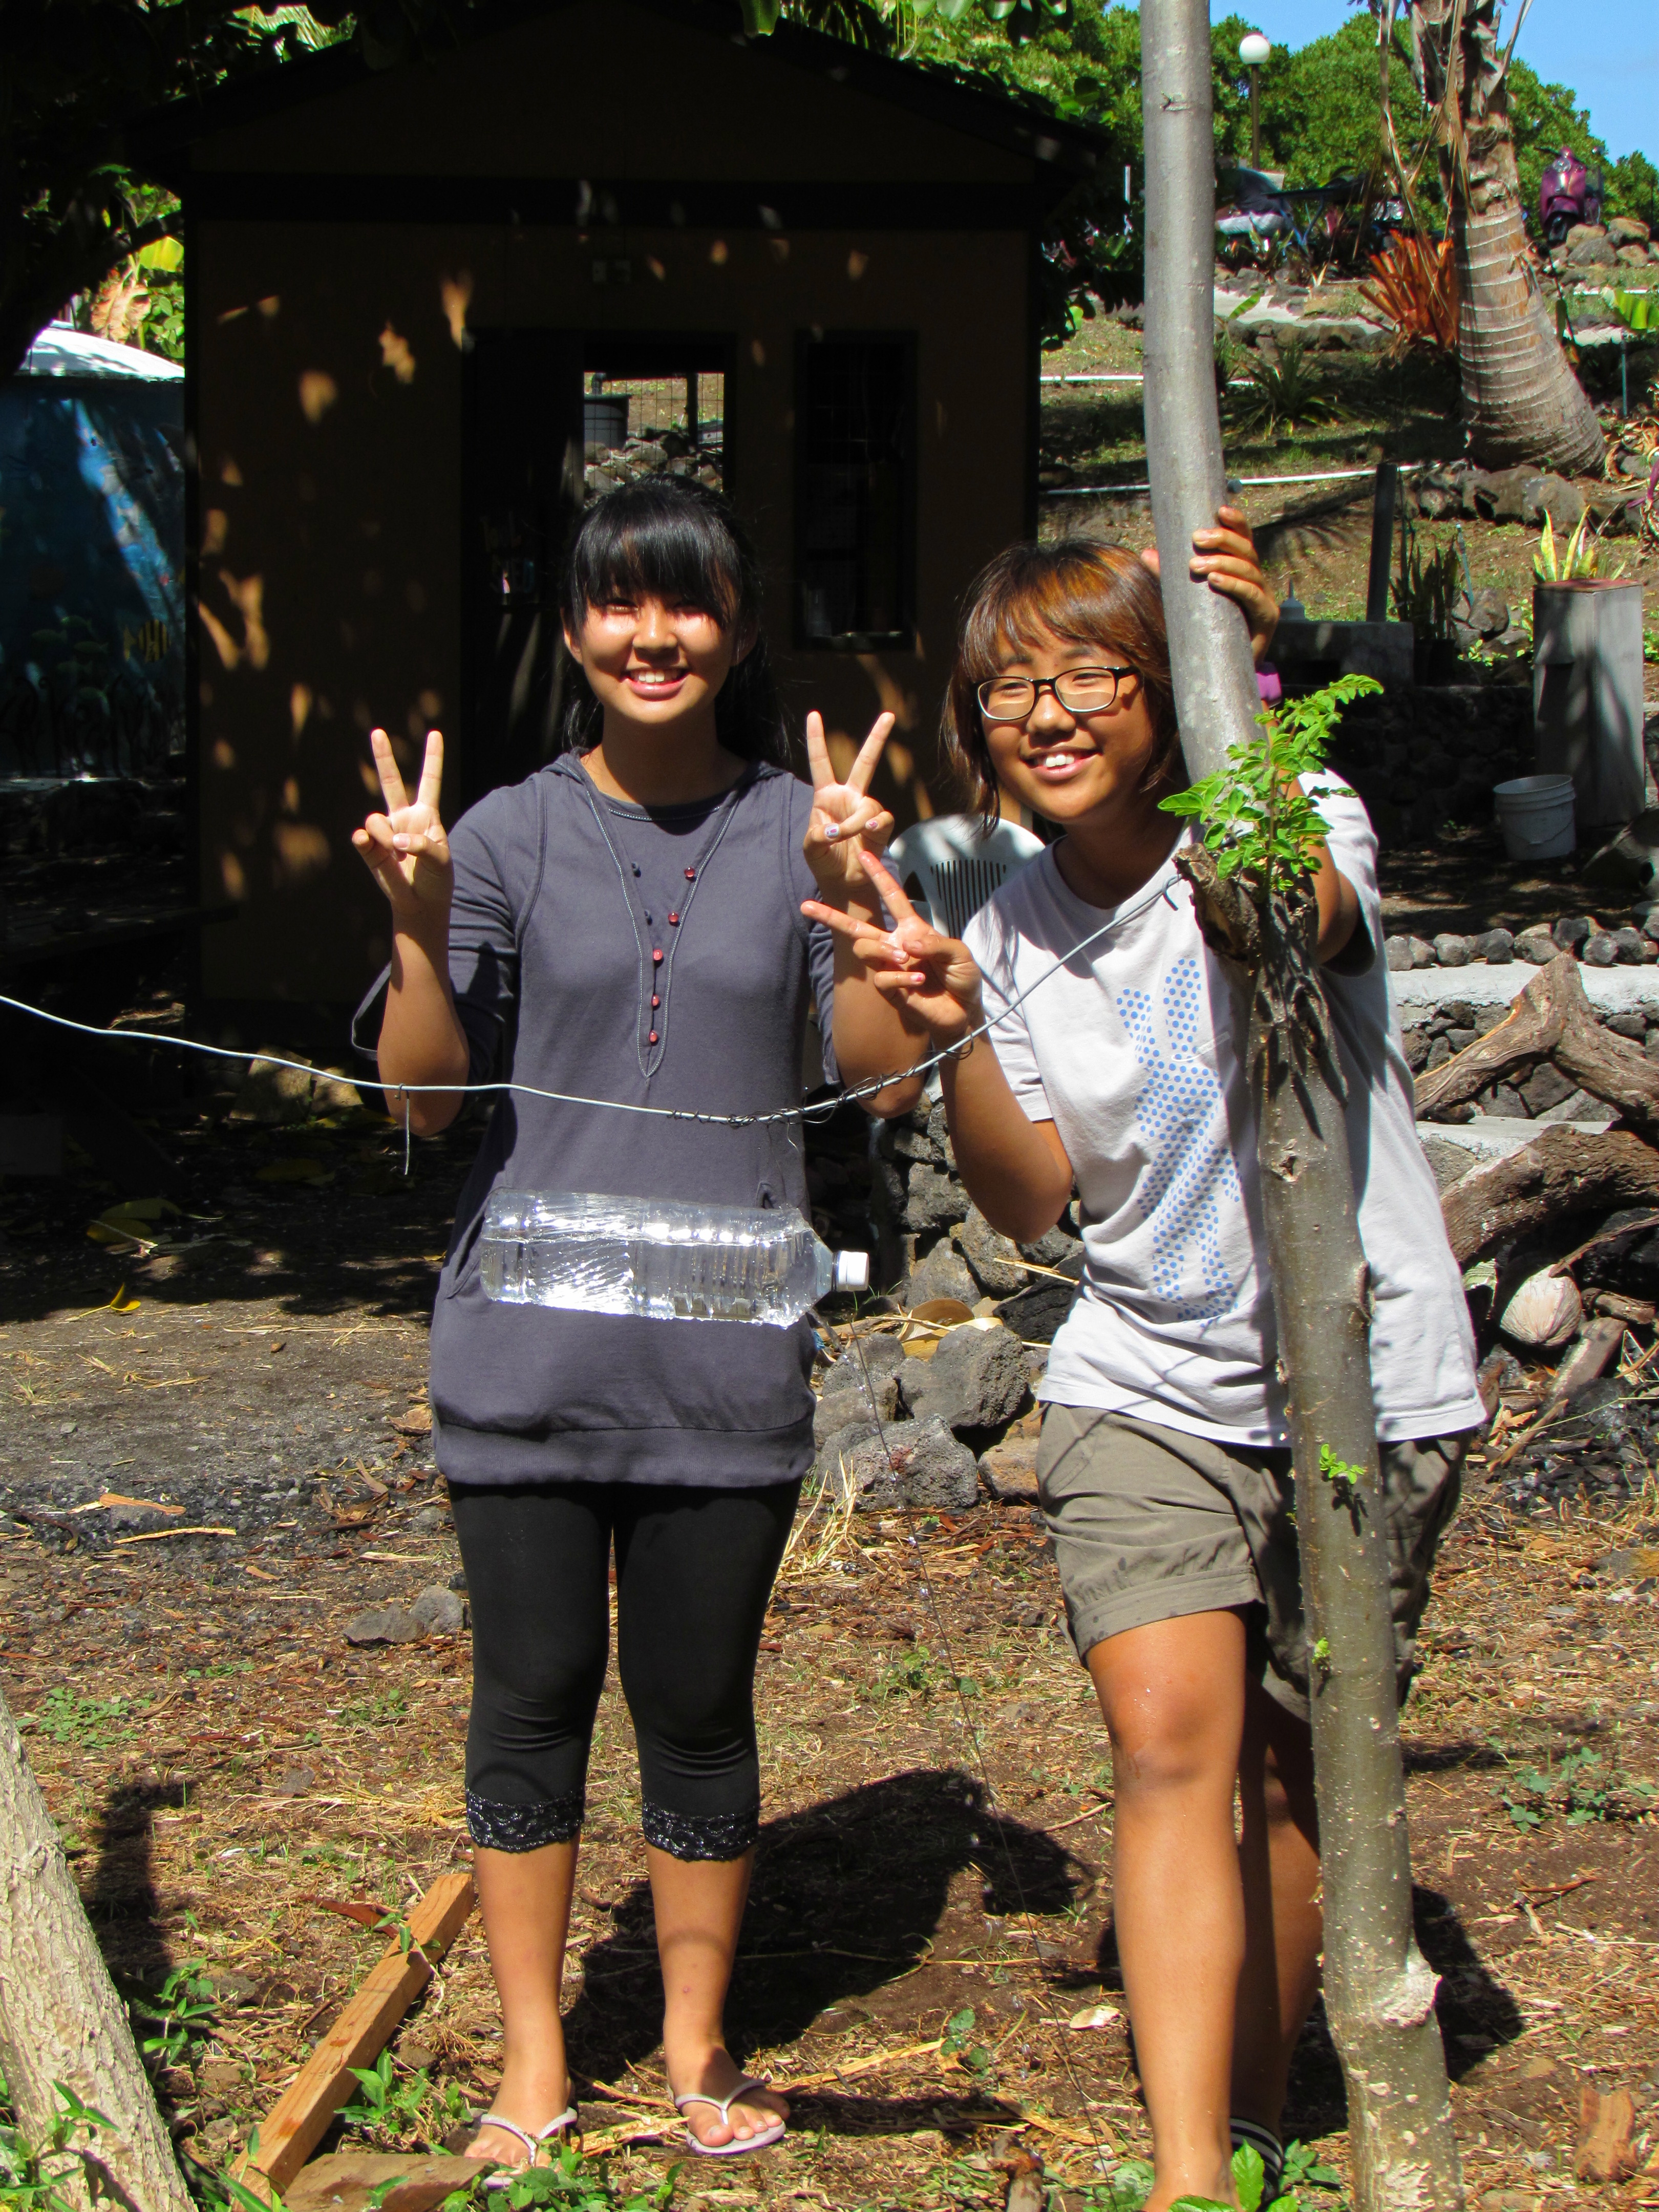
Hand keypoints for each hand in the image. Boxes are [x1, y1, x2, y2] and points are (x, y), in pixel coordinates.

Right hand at [351, 728, 451, 931]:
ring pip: (376, 819)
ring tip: (397, 854)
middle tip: (377, 732)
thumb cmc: (436, 880)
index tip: (435, 733)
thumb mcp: (440, 860)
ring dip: (385, 836)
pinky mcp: (369, 847)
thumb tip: (392, 838)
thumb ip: (421, 843)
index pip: (430, 781)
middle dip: (383, 757)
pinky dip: (368, 843)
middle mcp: (403, 818)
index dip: (432, 758)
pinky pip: (363, 837)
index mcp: (427, 816)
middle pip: (391, 782)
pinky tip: (375, 850)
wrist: (420, 904)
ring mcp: (384, 832)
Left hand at [802, 710, 895, 900]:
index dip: (816, 739)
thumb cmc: (824, 862)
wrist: (842, 882)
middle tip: (889, 715)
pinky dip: (873, 824)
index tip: (814, 714)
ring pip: (868, 803)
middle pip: (865, 762)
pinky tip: (868, 831)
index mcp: (825, 796)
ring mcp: (866, 810)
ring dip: (855, 821)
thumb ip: (818, 835)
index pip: (820, 762)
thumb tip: (837, 829)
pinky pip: (882, 818)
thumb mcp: (811, 847)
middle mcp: (849, 797)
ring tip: (844, 837)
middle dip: (877, 739)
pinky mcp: (880, 826)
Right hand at [802, 848, 984, 1047]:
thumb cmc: (962, 978)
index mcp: (911, 928)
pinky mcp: (889, 990)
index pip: (891, 897)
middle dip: (831, 916)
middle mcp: (895, 945)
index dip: (878, 876)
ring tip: (905, 959)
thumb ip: (936, 943)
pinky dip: (900, 978)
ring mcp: (890, 967)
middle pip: (857, 927)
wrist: (963, 1011)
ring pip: (863, 949)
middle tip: (806, 906)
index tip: (862, 855)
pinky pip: (881, 978)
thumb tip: (906, 942)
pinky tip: (919, 982)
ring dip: (882, 951)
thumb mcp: (959, 954)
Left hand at [1141, 504, 1278, 665]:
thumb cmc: (1204, 631)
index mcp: (1242, 570)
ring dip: (1222, 563)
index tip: (1219, 509)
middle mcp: (1257, 580)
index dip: (1236, 522)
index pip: (1243, 539)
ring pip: (1250, 570)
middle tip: (1195, 539)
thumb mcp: (1184, 599)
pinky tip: (1215, 580)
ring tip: (1196, 565)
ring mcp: (1265, 598)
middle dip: (1222, 540)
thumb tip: (1148, 552)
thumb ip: (1170, 577)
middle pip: (1247, 550)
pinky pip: (1252, 595)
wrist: (1219, 671)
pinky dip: (1234, 585)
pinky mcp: (1267, 617)